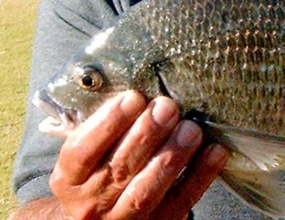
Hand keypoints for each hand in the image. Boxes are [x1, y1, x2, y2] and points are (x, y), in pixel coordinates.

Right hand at [49, 91, 227, 219]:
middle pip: (119, 168)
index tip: (133, 96)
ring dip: (172, 156)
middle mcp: (91, 204)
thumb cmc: (98, 171)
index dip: (107, 123)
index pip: (82, 150)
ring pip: (146, 190)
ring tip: (191, 128)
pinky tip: (215, 151)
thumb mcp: (87, 152)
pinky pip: (181, 202)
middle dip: (146, 134)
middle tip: (167, 106)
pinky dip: (200, 176)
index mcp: (69, 179)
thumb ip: (105, 124)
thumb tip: (139, 81)